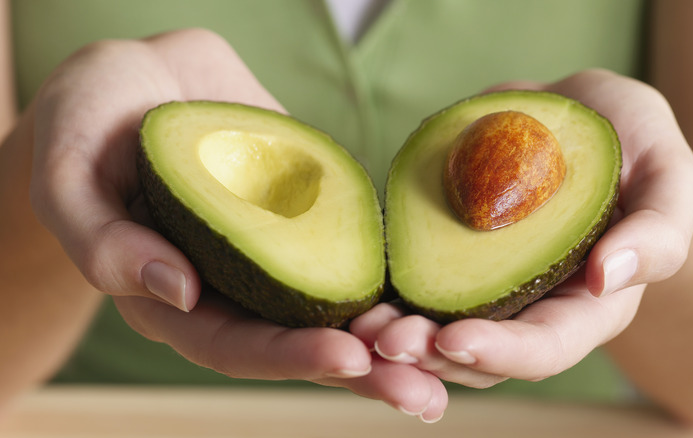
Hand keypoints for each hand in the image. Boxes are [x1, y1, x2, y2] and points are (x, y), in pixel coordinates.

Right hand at [28, 28, 445, 421]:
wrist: (139, 74)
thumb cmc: (88, 118)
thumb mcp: (68, 173)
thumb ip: (102, 241)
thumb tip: (175, 291)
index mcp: (172, 297)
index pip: (234, 344)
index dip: (290, 356)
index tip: (349, 357)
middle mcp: (232, 284)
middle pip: (299, 340)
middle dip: (362, 370)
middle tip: (423, 392)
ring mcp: (275, 250)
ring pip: (337, 304)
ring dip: (392, 334)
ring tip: (452, 355)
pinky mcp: (308, 214)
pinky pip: (352, 246)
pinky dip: (394, 271)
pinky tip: (441, 287)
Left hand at [350, 69, 692, 396]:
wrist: (579, 116)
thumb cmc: (635, 145)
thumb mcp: (669, 174)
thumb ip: (660, 230)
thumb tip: (613, 277)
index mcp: (589, 305)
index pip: (546, 347)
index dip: (501, 351)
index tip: (453, 339)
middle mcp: (532, 307)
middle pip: (480, 356)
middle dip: (430, 355)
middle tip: (383, 339)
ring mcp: (486, 285)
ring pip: (437, 334)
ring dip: (396, 337)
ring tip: (358, 325)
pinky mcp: (449, 256)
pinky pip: (413, 286)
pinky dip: (384, 295)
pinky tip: (353, 290)